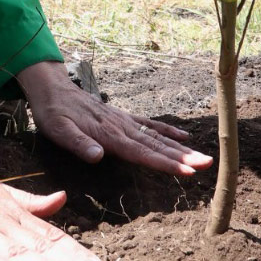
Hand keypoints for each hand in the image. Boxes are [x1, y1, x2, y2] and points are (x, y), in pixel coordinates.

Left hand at [15, 60, 212, 175]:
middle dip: (184, 157)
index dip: (166, 163)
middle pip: (158, 146)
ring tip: (203, 157)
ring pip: (158, 138)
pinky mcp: (123, 118)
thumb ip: (79, 144)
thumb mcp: (58, 131)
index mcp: (110, 135)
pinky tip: (183, 138)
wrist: (53, 89)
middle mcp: (123, 128)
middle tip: (207, 165)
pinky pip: (150, 125)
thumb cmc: (53, 113)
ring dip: (181, 149)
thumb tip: (99, 156)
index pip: (143, 152)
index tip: (188, 171)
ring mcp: (125, 122)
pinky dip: (168, 132)